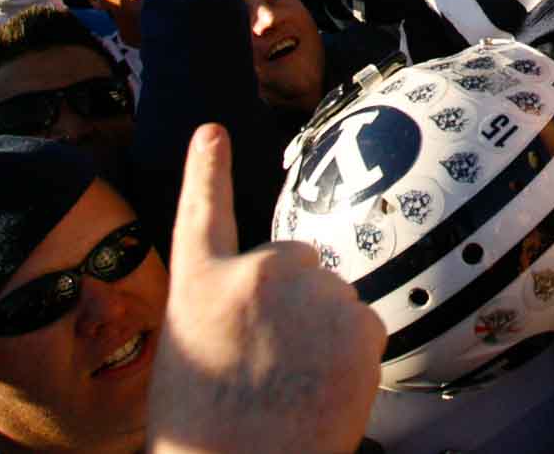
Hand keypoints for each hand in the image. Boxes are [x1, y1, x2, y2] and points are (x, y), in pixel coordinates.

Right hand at [148, 125, 383, 453]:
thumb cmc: (205, 434)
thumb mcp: (190, 355)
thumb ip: (225, 310)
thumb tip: (264, 302)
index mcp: (201, 283)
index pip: (204, 211)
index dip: (208, 169)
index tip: (212, 131)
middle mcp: (259, 272)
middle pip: (298, 266)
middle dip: (294, 303)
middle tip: (269, 366)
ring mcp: (314, 294)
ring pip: (334, 302)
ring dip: (323, 335)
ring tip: (290, 389)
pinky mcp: (361, 325)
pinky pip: (363, 329)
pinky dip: (351, 359)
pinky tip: (321, 395)